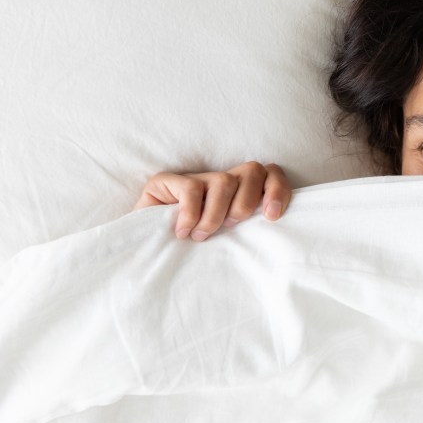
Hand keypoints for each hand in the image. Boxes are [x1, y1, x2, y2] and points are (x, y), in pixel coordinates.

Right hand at [134, 162, 291, 240]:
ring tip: (201, 235)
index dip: (277, 190)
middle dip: (247, 203)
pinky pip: (191, 188)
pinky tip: (183, 231)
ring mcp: (195, 178)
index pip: (271, 174)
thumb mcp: (227, 242)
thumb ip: (248, 232)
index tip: (272, 217)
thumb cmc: (192, 251)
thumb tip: (273, 236)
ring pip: (224, 180)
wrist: (145, 251)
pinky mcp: (167, 181)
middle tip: (230, 227)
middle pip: (253, 171)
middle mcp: (221, 181)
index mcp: (241, 192)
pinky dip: (191, 213)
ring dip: (217, 213)